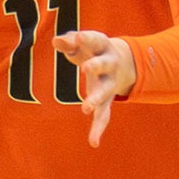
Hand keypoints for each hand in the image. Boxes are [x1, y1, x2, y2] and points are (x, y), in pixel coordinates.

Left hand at [52, 29, 136, 146]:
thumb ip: (69, 42)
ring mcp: (110, 83)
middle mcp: (110, 65)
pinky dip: (98, 128)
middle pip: (103, 65)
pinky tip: (93, 142)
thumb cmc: (93, 49)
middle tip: (84, 69)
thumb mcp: (82, 42)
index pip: (95, 40)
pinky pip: (104, 115)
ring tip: (86, 108)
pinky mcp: (107, 100)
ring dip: (96, 99)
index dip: (86, 38)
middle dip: (95, 66)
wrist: (123, 61)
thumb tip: (56, 41)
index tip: (78, 36)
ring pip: (105, 92)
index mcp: (103, 46)